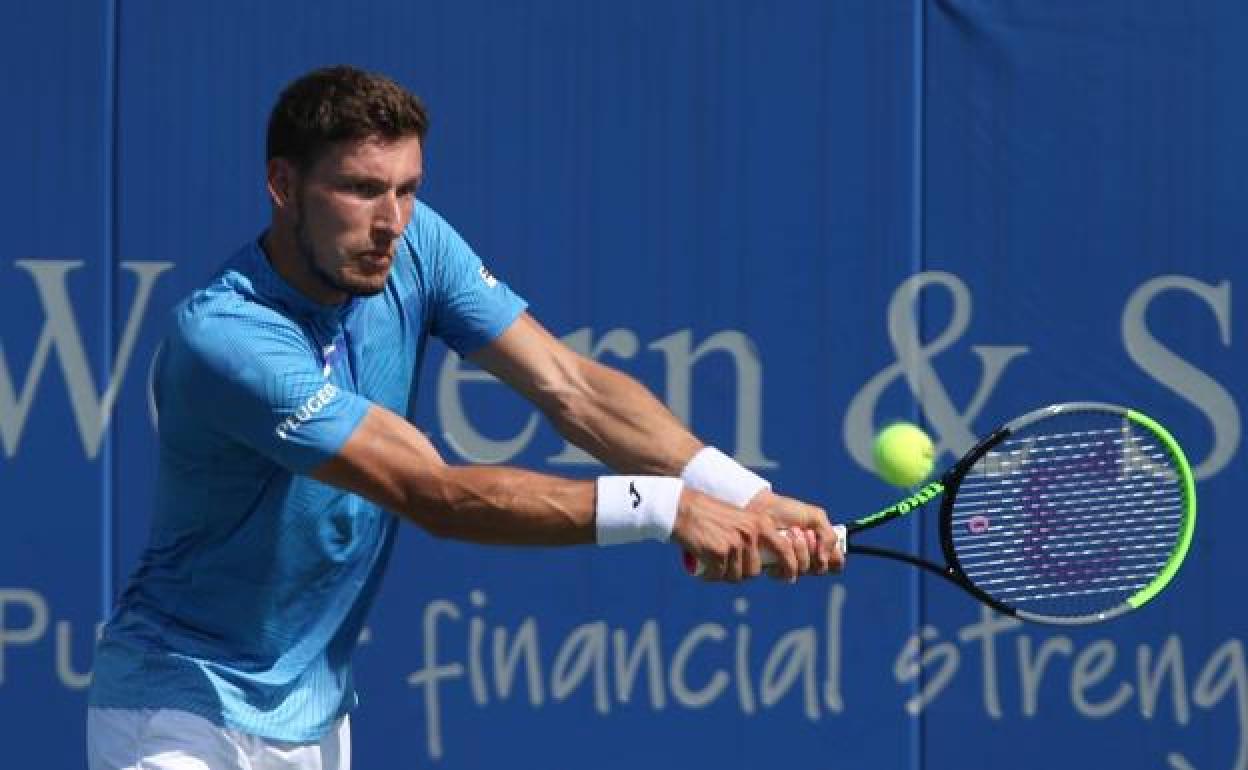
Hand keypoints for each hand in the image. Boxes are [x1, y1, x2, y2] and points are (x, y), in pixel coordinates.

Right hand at [670, 488, 802, 581]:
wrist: (682, 508)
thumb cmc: (709, 515)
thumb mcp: (740, 519)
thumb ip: (753, 536)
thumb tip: (762, 566)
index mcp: (760, 523)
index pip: (784, 549)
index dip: (789, 567)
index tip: (789, 577)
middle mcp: (751, 533)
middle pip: (754, 571)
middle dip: (741, 573)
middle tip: (726, 565)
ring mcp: (735, 543)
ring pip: (736, 576)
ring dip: (724, 575)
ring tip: (712, 563)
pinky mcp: (719, 552)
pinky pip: (719, 575)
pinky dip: (710, 576)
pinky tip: (703, 568)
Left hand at [746, 490, 845, 576]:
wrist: (764, 508)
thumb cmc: (789, 511)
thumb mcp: (816, 517)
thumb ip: (829, 536)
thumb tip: (824, 559)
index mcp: (821, 547)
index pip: (836, 564)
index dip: (833, 557)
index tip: (824, 542)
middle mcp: (809, 559)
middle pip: (821, 569)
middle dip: (812, 547)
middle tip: (804, 532)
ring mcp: (793, 565)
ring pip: (805, 570)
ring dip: (799, 549)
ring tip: (790, 532)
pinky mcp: (777, 569)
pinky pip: (787, 575)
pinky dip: (786, 559)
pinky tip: (781, 544)